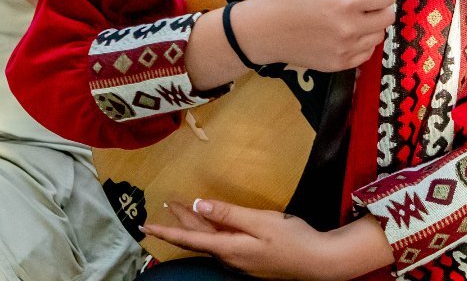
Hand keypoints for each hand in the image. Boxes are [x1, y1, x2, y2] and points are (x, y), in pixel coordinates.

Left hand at [144, 200, 375, 280]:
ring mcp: (242, 261)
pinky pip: (223, 243)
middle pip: (198, 238)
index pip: (189, 239)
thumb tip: (199, 206)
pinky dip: (212, 230)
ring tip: (183, 209)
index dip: (167, 230)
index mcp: (229, 249)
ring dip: (195, 225)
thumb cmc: (292, 240)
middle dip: (180, 221)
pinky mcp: (252, 259)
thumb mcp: (260, 222)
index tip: (145, 225)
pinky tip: (214, 224)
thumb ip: (228, 214)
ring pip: (211, 240)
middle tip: (166, 204)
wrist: (321, 263)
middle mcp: (231, 258)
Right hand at [233, 0, 395, 71]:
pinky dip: (363, 43)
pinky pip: (366, 54)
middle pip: (387, 17)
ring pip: (378, 36)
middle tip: (365, 0)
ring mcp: (345, 50)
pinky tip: (348, 33)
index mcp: (345, 3)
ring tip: (355, 16)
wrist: (261, 31)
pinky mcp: (338, 64)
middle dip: (380, 5)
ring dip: (373, 24)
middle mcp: (349, 29)